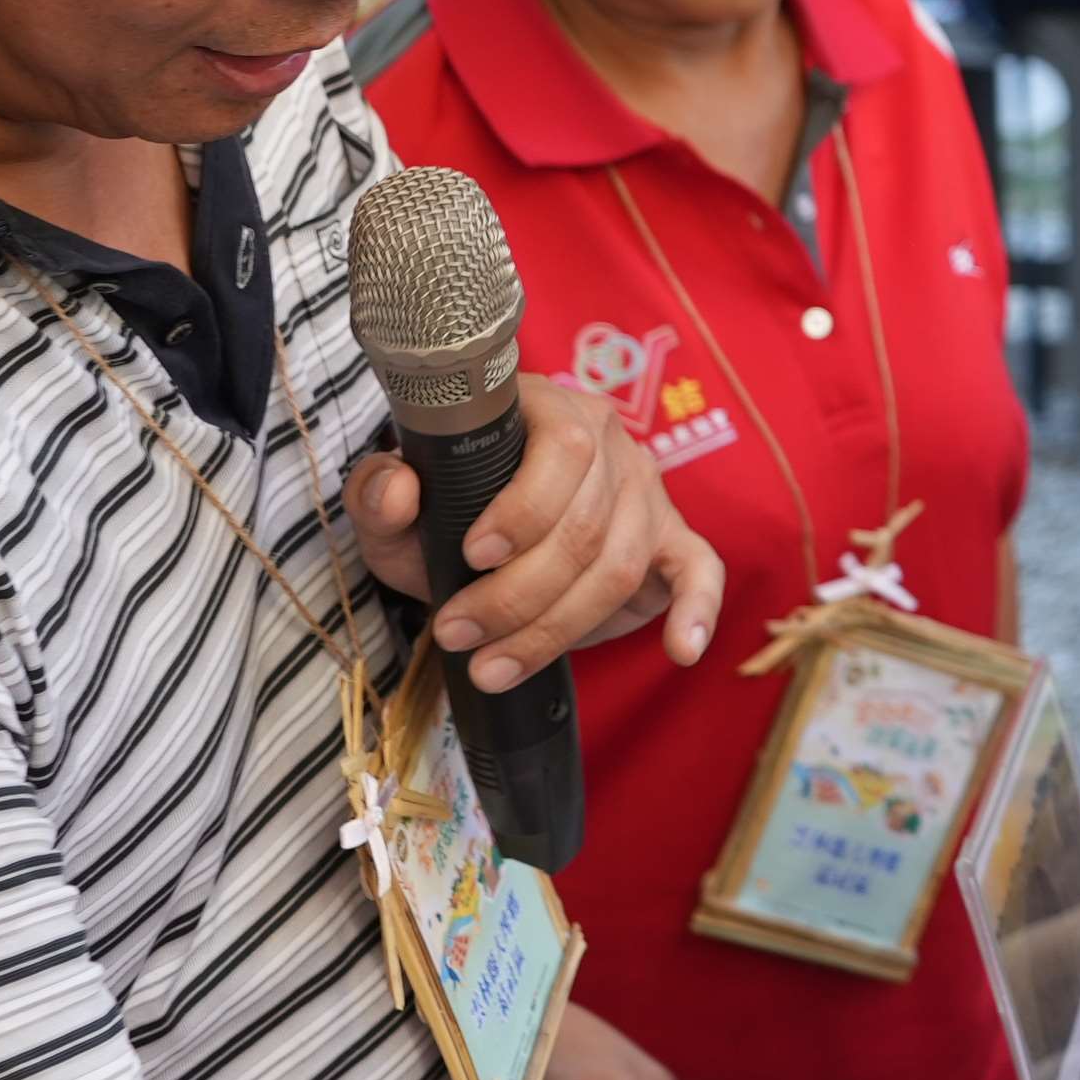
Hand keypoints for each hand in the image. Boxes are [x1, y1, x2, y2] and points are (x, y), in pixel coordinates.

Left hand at [351, 375, 725, 689]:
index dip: (524, 509)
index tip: (471, 558)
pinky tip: (681, 649)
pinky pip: (700, 570)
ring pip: (619, 566)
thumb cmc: (446, 515)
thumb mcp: (400, 508)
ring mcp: (647, 493)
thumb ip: (379, 494)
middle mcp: (611, 444)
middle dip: (516, 595)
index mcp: (549, 412)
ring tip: (493, 667)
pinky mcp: (672, 540)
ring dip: (556, 628)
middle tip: (457, 635)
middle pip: (585, 526)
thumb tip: (398, 490)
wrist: (487, 541)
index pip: (563, 448)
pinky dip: (696, 610)